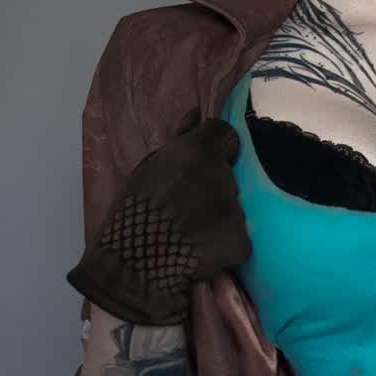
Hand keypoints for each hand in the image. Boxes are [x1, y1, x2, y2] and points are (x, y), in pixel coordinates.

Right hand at [67, 111, 250, 325]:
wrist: (134, 264)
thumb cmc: (133, 212)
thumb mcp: (147, 167)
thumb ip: (178, 140)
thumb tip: (195, 112)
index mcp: (197, 152)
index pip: (225, 135)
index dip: (217, 149)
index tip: (203, 165)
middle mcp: (222, 176)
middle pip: (229, 176)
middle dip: (214, 188)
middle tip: (187, 208)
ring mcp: (236, 210)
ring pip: (233, 208)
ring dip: (218, 217)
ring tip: (190, 234)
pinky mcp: (241, 241)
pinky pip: (237, 237)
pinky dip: (223, 245)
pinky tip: (199, 252)